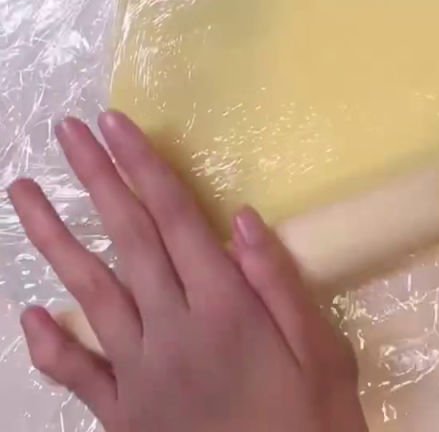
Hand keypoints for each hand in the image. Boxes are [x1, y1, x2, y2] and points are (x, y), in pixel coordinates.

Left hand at [9, 113, 366, 431]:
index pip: (175, 218)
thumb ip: (279, 285)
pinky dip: (50, 347)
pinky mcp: (122, 419)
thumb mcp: (322, 358)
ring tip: (21, 193)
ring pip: (90, 293)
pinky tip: (27, 314)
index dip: (142, 166)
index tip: (115, 124)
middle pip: (128, 238)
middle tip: (67, 131)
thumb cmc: (311, 430)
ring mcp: (140, 375)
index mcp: (226, 309)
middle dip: (95, 178)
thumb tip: (240, 217)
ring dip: (52, 239)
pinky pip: (78, 377)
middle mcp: (173, 330)